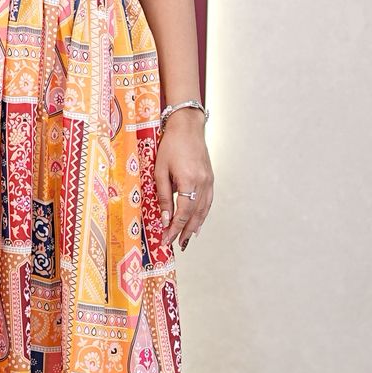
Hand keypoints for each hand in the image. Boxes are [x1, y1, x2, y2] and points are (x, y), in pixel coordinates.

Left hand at [155, 108, 212, 250]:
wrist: (188, 127)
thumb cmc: (170, 145)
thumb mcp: (160, 170)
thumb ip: (163, 196)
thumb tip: (165, 219)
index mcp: (189, 181)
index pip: (182, 213)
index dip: (174, 229)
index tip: (166, 240)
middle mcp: (203, 183)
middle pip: (195, 215)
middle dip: (185, 232)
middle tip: (176, 245)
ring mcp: (209, 181)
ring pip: (204, 211)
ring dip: (195, 226)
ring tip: (187, 239)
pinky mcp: (211, 178)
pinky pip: (208, 202)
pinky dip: (203, 215)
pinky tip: (198, 223)